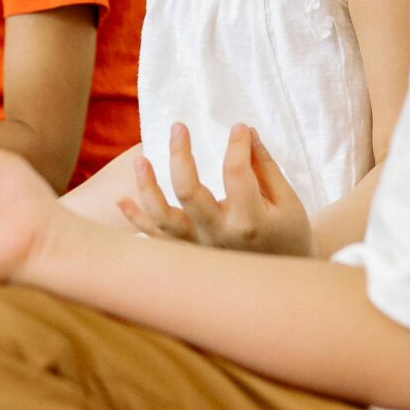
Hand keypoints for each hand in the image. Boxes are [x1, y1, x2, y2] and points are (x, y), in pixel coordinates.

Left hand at [115, 122, 313, 255]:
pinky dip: (136, 220)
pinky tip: (122, 199)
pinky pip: (155, 238)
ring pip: (162, 219)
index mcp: (249, 221)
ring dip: (147, 188)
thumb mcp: (287, 200)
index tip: (240, 128)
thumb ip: (264, 166)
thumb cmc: (287, 234)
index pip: (236, 172)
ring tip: (140, 160)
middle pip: (188, 192)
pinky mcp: (187, 254)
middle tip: (178, 127)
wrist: (280, 282)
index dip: (236, 144)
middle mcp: (217, 236)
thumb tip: (246, 132)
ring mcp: (198, 248)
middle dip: (180, 156)